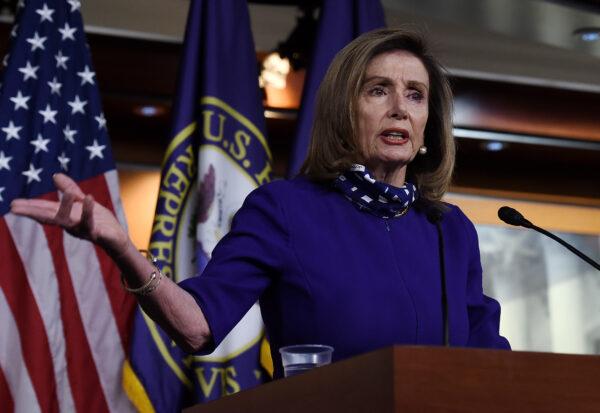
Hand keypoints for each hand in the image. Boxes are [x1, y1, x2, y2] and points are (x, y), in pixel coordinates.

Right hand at [10, 173, 129, 256]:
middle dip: (32, 212)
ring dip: (65, 207)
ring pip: (69, 221)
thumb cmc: (98, 221)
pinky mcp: (97, 233)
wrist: (117, 238)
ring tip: (67, 193)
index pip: (44, 210)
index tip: (12, 204)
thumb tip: (55, 175)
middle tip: (15, 207)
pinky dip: (88, 211)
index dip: (29, 207)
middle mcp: (70, 225)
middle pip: (49, 218)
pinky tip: (89, 197)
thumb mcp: (83, 202)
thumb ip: (70, 190)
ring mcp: (82, 230)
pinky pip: (91, 223)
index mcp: (66, 217)